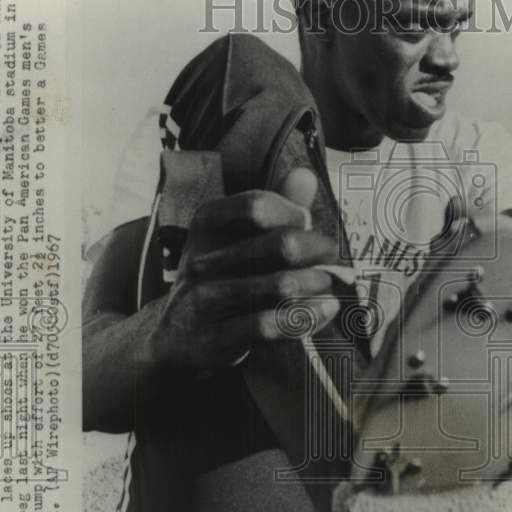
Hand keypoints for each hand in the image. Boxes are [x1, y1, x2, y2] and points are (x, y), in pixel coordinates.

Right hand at [144, 169, 339, 371]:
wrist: (176, 335)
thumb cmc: (218, 277)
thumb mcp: (234, 237)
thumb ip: (273, 208)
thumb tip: (305, 175)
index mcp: (207, 223)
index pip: (258, 205)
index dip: (294, 214)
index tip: (308, 226)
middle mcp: (202, 258)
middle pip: (280, 244)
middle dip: (318, 252)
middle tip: (335, 261)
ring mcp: (207, 299)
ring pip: (281, 286)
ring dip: (318, 285)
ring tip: (331, 285)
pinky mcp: (216, 336)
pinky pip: (270, 324)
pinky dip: (307, 317)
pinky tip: (326, 310)